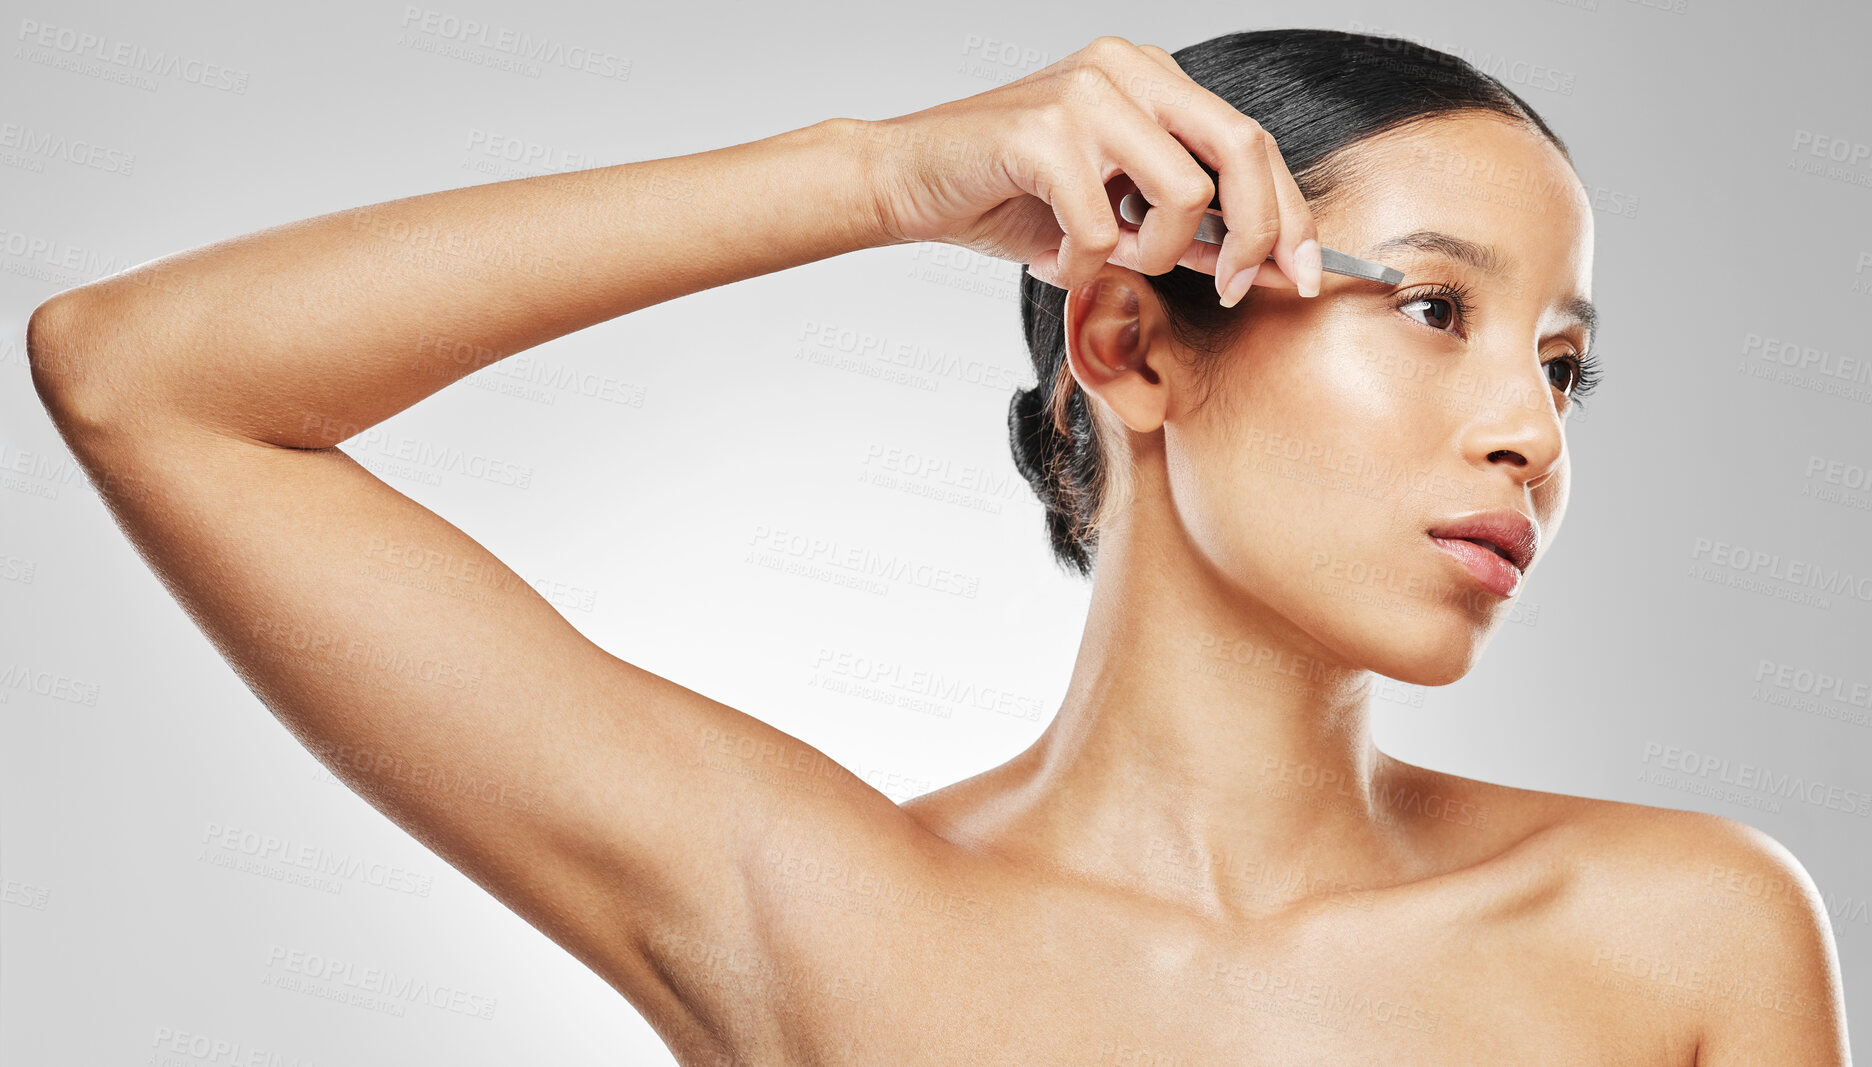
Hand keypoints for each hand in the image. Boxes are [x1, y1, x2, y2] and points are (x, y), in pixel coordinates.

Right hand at [859, 35, 1322, 302]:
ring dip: (1152, 254)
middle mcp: (1126, 69)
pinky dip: (1084, 266)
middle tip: (1234, 288)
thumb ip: (1183, 228)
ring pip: (1183, 194)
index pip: (1251, 140)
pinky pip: (1102, 229)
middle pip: (1243, 148)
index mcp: (1151, 77)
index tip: (1303, 274)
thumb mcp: (1112, 215)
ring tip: (1101, 256)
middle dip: (1259, 233)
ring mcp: (1086, 94)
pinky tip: (1054, 257)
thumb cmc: (1005, 197)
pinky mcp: (1044, 131)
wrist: (907, 182)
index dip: (1290, 213)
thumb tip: (1262, 264)